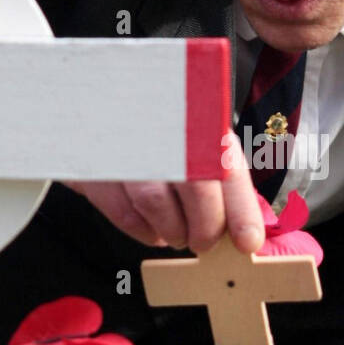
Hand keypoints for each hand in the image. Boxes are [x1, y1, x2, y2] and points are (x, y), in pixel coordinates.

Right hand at [62, 132, 264, 253]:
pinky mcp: (95, 168)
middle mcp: (163, 128)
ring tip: (178, 234)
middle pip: (195, 189)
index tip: (248, 240)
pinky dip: (143, 230)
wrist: (104, 102)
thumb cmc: (160, 130)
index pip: (227, 168)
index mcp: (197, 120)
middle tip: (204, 242)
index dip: (240, 210)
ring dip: (173, 231)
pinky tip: (153, 229)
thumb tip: (245, 229)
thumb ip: (222, 180)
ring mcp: (126, 147)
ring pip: (155, 204)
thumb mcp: (198, 140)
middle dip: (205, 229)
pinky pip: (123, 212)